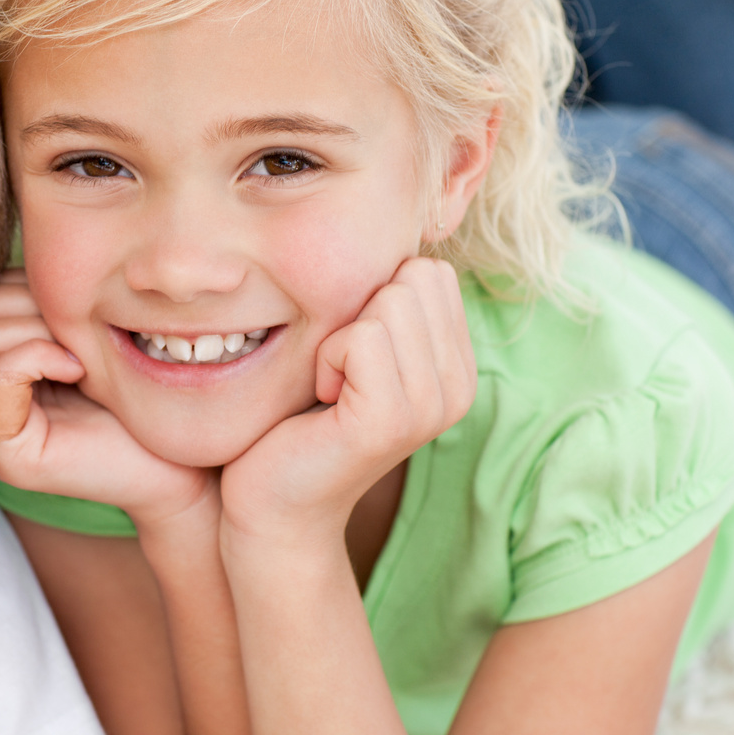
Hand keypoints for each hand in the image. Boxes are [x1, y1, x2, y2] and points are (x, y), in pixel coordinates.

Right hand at [0, 270, 210, 525]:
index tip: (80, 314)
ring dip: (35, 332)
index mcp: (1, 371)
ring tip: (80, 356)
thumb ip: (48, 303)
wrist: (182, 468)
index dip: (29, 289)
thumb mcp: (88, 334)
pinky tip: (78, 370)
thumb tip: (31, 246)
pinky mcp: (6, 454)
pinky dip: (37, 357)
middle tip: (80, 335)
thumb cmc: (144, 399)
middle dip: (30, 307)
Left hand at [220, 258, 476, 546]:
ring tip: (329, 390)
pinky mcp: (391, 419)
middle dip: (357, 311)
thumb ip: (386, 304)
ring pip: (388, 302)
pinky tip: (322, 401)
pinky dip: (326, 358)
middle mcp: (459, 385)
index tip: (351, 357)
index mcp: (457, 365)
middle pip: (413, 277)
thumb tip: (400, 229)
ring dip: (337, 338)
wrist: (274, 505)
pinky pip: (360, 337)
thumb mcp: (354, 352)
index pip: (430, 271)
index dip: (373, 297)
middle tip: (337, 374)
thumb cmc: (300, 420)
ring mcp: (431, 405)